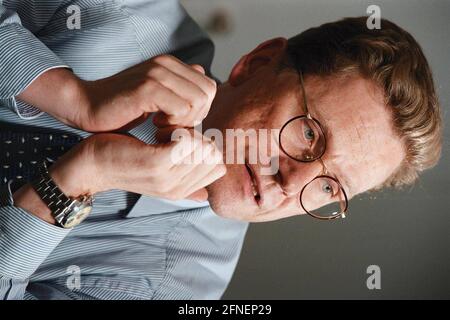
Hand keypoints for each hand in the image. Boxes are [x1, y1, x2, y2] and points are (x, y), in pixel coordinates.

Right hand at [18, 55, 215, 131]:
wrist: (87, 105)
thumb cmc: (124, 107)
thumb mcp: (157, 96)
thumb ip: (180, 86)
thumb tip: (203, 78)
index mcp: (171, 64)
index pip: (209, 86)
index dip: (200, 109)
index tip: (179, 120)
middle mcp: (166, 63)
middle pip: (207, 94)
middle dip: (196, 116)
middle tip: (173, 125)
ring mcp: (157, 73)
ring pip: (198, 102)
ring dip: (184, 122)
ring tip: (163, 127)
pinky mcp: (147, 88)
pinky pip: (181, 109)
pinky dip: (173, 124)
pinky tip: (155, 125)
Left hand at [49, 131, 225, 201]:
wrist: (91, 164)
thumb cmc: (125, 159)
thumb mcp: (159, 172)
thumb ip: (183, 177)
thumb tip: (206, 191)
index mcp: (181, 191)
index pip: (218, 167)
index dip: (206, 146)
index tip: (182, 138)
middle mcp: (178, 189)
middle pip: (214, 156)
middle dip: (199, 137)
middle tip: (172, 133)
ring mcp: (168, 178)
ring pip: (205, 147)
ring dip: (187, 131)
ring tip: (164, 131)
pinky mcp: (156, 163)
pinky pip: (188, 140)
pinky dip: (177, 127)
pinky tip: (159, 128)